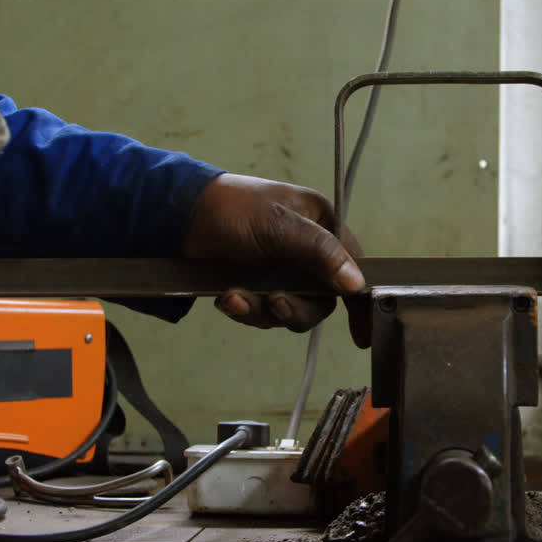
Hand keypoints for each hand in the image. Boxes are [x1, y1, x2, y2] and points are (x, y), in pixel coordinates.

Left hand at [183, 173, 369, 347]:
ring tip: (237, 297)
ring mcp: (281, 270)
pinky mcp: (257, 286)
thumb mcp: (280, 225)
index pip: (354, 265)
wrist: (178, 218)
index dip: (359, 298)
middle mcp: (307, 250)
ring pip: (292, 310)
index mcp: (321, 224)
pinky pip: (264, 312)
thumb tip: (356, 283)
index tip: (363, 332)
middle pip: (322, 298)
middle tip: (275, 303)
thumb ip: (321, 253)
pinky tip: (228, 297)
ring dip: (265, 310)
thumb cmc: (232, 208)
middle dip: (296, 307)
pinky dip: (246, 309)